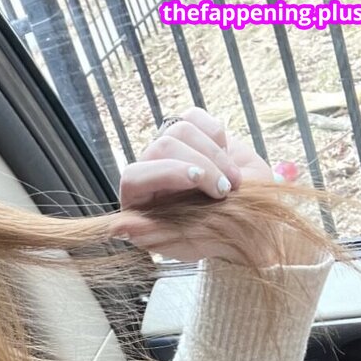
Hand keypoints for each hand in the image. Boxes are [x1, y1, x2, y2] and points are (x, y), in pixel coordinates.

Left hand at [118, 107, 276, 263]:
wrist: (244, 222)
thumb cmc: (209, 237)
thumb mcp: (183, 244)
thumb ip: (152, 236)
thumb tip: (116, 229)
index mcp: (136, 199)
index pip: (134, 176)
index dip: (168, 174)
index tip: (200, 181)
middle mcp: (147, 169)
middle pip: (163, 147)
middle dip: (201, 166)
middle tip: (225, 191)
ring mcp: (168, 147)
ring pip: (182, 129)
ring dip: (215, 155)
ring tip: (233, 182)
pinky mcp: (189, 131)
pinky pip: (196, 117)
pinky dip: (217, 137)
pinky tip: (227, 163)